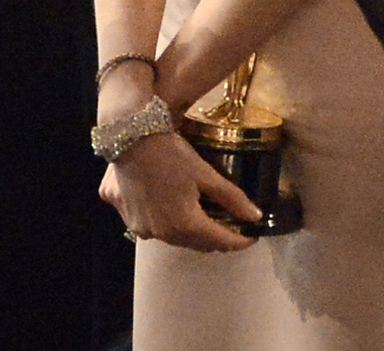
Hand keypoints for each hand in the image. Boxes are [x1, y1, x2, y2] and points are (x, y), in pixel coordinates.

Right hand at [102, 131, 259, 253]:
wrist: (129, 138)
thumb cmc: (169, 154)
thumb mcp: (205, 173)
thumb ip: (232, 198)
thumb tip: (255, 216)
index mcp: (185, 225)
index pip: (221, 242)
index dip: (239, 241)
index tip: (251, 237)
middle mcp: (163, 234)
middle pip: (197, 244)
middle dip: (216, 237)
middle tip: (230, 225)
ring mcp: (142, 228)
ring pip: (174, 238)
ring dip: (190, 232)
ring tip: (201, 215)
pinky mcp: (128, 218)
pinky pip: (153, 228)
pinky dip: (166, 222)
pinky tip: (169, 206)